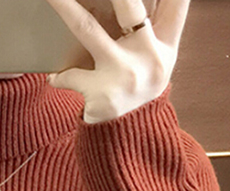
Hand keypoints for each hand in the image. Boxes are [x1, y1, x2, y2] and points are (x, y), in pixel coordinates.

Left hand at [43, 0, 190, 122]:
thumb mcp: (161, 58)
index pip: (176, 3)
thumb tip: (144, 3)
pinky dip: (60, 75)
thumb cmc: (141, 87)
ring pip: (88, 30)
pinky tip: (53, 77)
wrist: (132, 138)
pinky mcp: (100, 94)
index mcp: (166, 44)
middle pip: (130, 8)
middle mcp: (148, 57)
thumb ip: (162, 23)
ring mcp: (122, 74)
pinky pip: (70, 75)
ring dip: (67, 7)